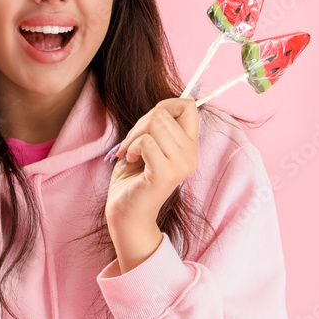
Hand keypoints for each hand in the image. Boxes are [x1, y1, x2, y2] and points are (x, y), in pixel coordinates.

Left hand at [105, 97, 198, 233]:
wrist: (127, 214)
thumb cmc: (133, 179)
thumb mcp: (149, 145)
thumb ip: (159, 127)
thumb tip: (163, 106)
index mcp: (189, 147)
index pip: (189, 107)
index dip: (166, 104)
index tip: (149, 121)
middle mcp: (191, 155)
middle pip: (163, 112)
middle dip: (139, 124)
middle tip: (131, 145)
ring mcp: (180, 165)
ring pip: (155, 124)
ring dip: (133, 136)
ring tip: (130, 154)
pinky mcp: (165, 174)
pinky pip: (147, 142)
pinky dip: (132, 148)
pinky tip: (131, 160)